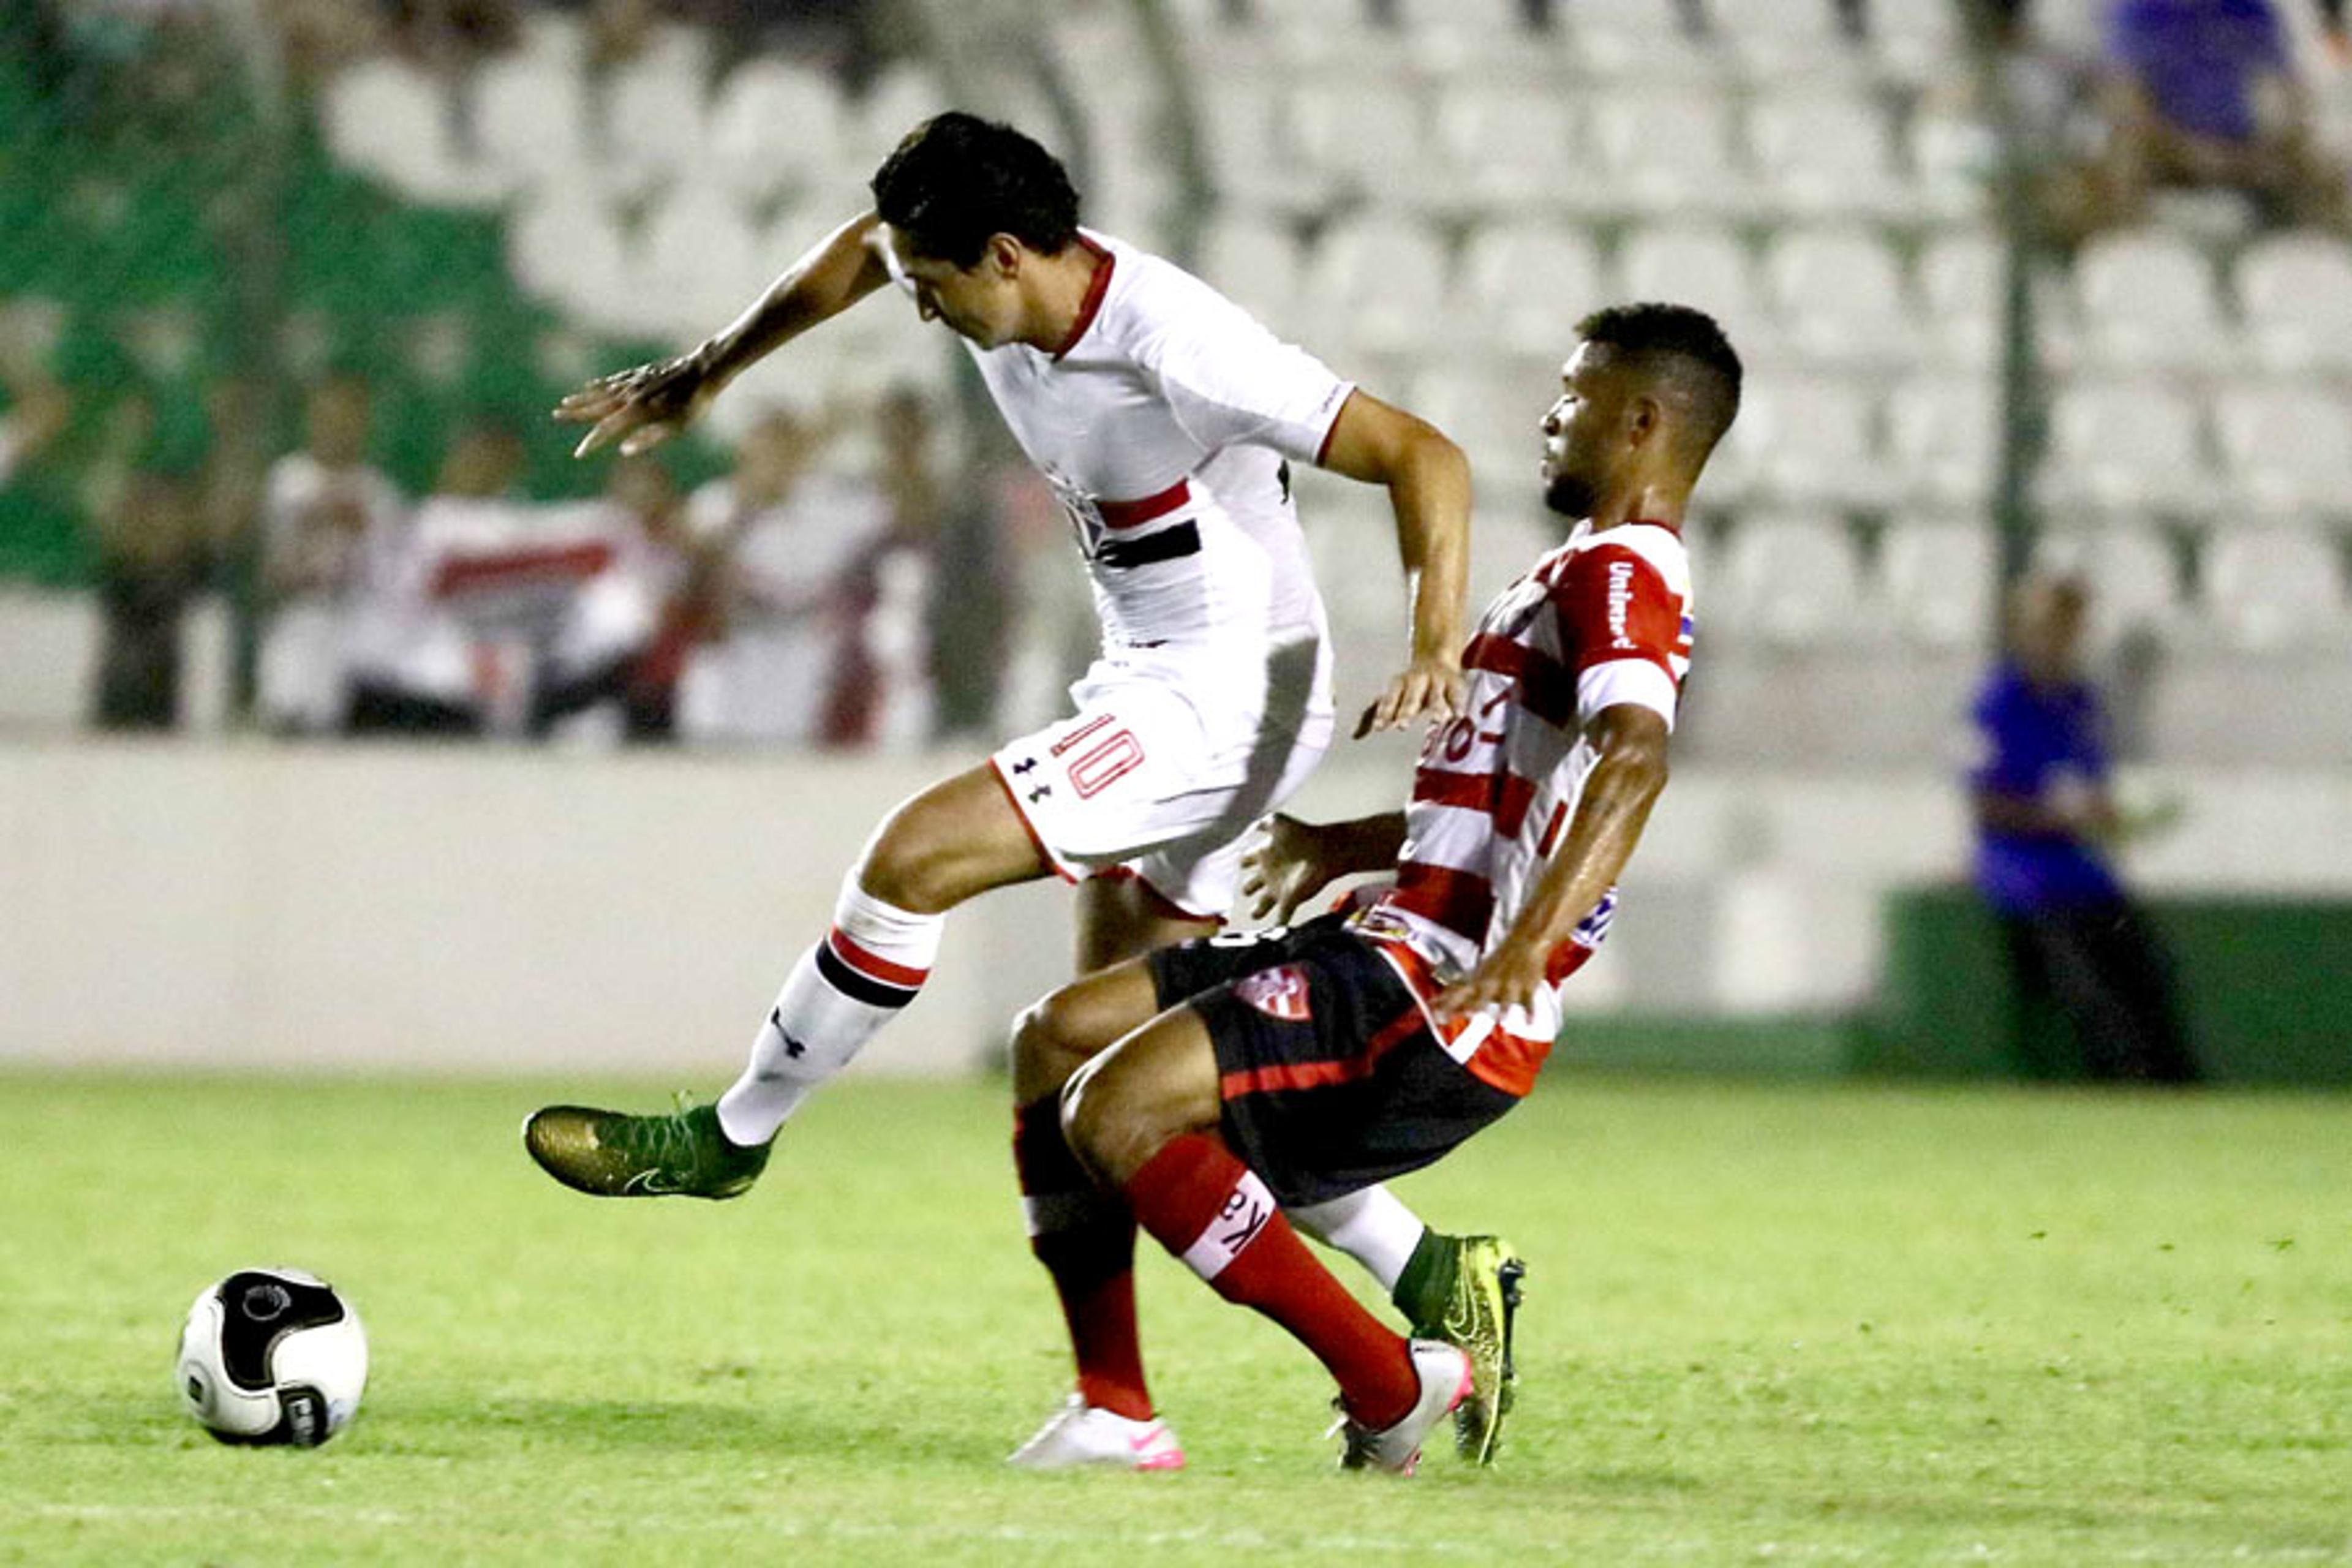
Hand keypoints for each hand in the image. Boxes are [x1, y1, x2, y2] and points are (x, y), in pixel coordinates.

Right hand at [553, 349, 718, 457]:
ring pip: (600, 392)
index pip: (606, 430)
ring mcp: (633, 383)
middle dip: (575, 414)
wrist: (702, 371)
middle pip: (596, 406)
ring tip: (564, 403)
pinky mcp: (639, 374)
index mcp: (636, 411)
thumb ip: (649, 439)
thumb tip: (624, 451)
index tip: (578, 454)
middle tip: (555, 416)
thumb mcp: (677, 427)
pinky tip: (589, 386)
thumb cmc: (694, 403)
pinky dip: (598, 385)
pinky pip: (612, 381)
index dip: (591, 443)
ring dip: (582, 398)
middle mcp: (629, 396)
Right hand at [1239, 814, 1339, 923]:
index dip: (1242, 861)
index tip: (1238, 864)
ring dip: (1260, 910)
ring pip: (1264, 903)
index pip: (1247, 860)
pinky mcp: (1290, 899)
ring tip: (1256, 915)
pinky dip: (1278, 925)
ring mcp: (1280, 887)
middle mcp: (1271, 872)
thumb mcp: (1278, 822)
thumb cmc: (1303, 834)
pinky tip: (1275, 935)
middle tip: (1246, 891)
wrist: (1327, 850)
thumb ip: (1263, 823)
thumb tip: (1251, 828)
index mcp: (1266, 855)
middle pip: (1253, 884)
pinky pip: (1282, 917)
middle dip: (1248, 888)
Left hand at [1354, 651, 1464, 738]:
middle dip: (1406, 710)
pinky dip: (1458, 704)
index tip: (1378, 728)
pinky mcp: (1454, 684)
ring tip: (1439, 720)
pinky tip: (1458, 716)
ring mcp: (1436, 682)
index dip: (1384, 713)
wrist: (1436, 658)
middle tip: (1402, 725)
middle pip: (1411, 697)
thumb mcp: (1391, 697)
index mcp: (1398, 685)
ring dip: (1437, 706)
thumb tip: (1354, 735)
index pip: (1389, 699)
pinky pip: (1457, 694)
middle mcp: (1417, 681)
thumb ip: (1373, 715)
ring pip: (1436, 695)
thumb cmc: (1410, 686)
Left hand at [1429, 936, 1549, 1023]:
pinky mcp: (1527, 988)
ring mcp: (1510, 986)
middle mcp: (1492, 984)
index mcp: (1478, 981)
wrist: (1524, 942)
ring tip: (1500, 1019)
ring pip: (1506, 999)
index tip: (1437, 1016)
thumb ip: (1458, 989)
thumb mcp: (1476, 973)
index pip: (1458, 994)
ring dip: (1503, 1009)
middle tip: (1467, 1013)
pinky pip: (1529, 1003)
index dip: (1447, 1005)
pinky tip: (1529, 1023)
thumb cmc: (1496, 962)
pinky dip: (1529, 1013)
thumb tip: (1433, 1002)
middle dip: (1474, 1005)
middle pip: (1481, 997)